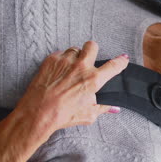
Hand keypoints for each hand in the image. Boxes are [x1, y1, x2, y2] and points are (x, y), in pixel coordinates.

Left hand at [14, 41, 128, 132]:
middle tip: (89, 59)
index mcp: (93, 80)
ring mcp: (66, 61)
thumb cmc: (63, 115)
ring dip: (75, 57)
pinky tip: (59, 71)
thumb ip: (103, 108)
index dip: (121, 61)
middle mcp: (81, 67)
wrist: (37, 113)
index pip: (114, 65)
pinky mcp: (52, 60)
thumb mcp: (88, 115)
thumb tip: (114, 108)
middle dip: (93, 51)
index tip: (123, 59)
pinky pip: (61, 54)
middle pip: (92, 46)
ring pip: (75, 49)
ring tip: (71, 68)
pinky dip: (62, 60)